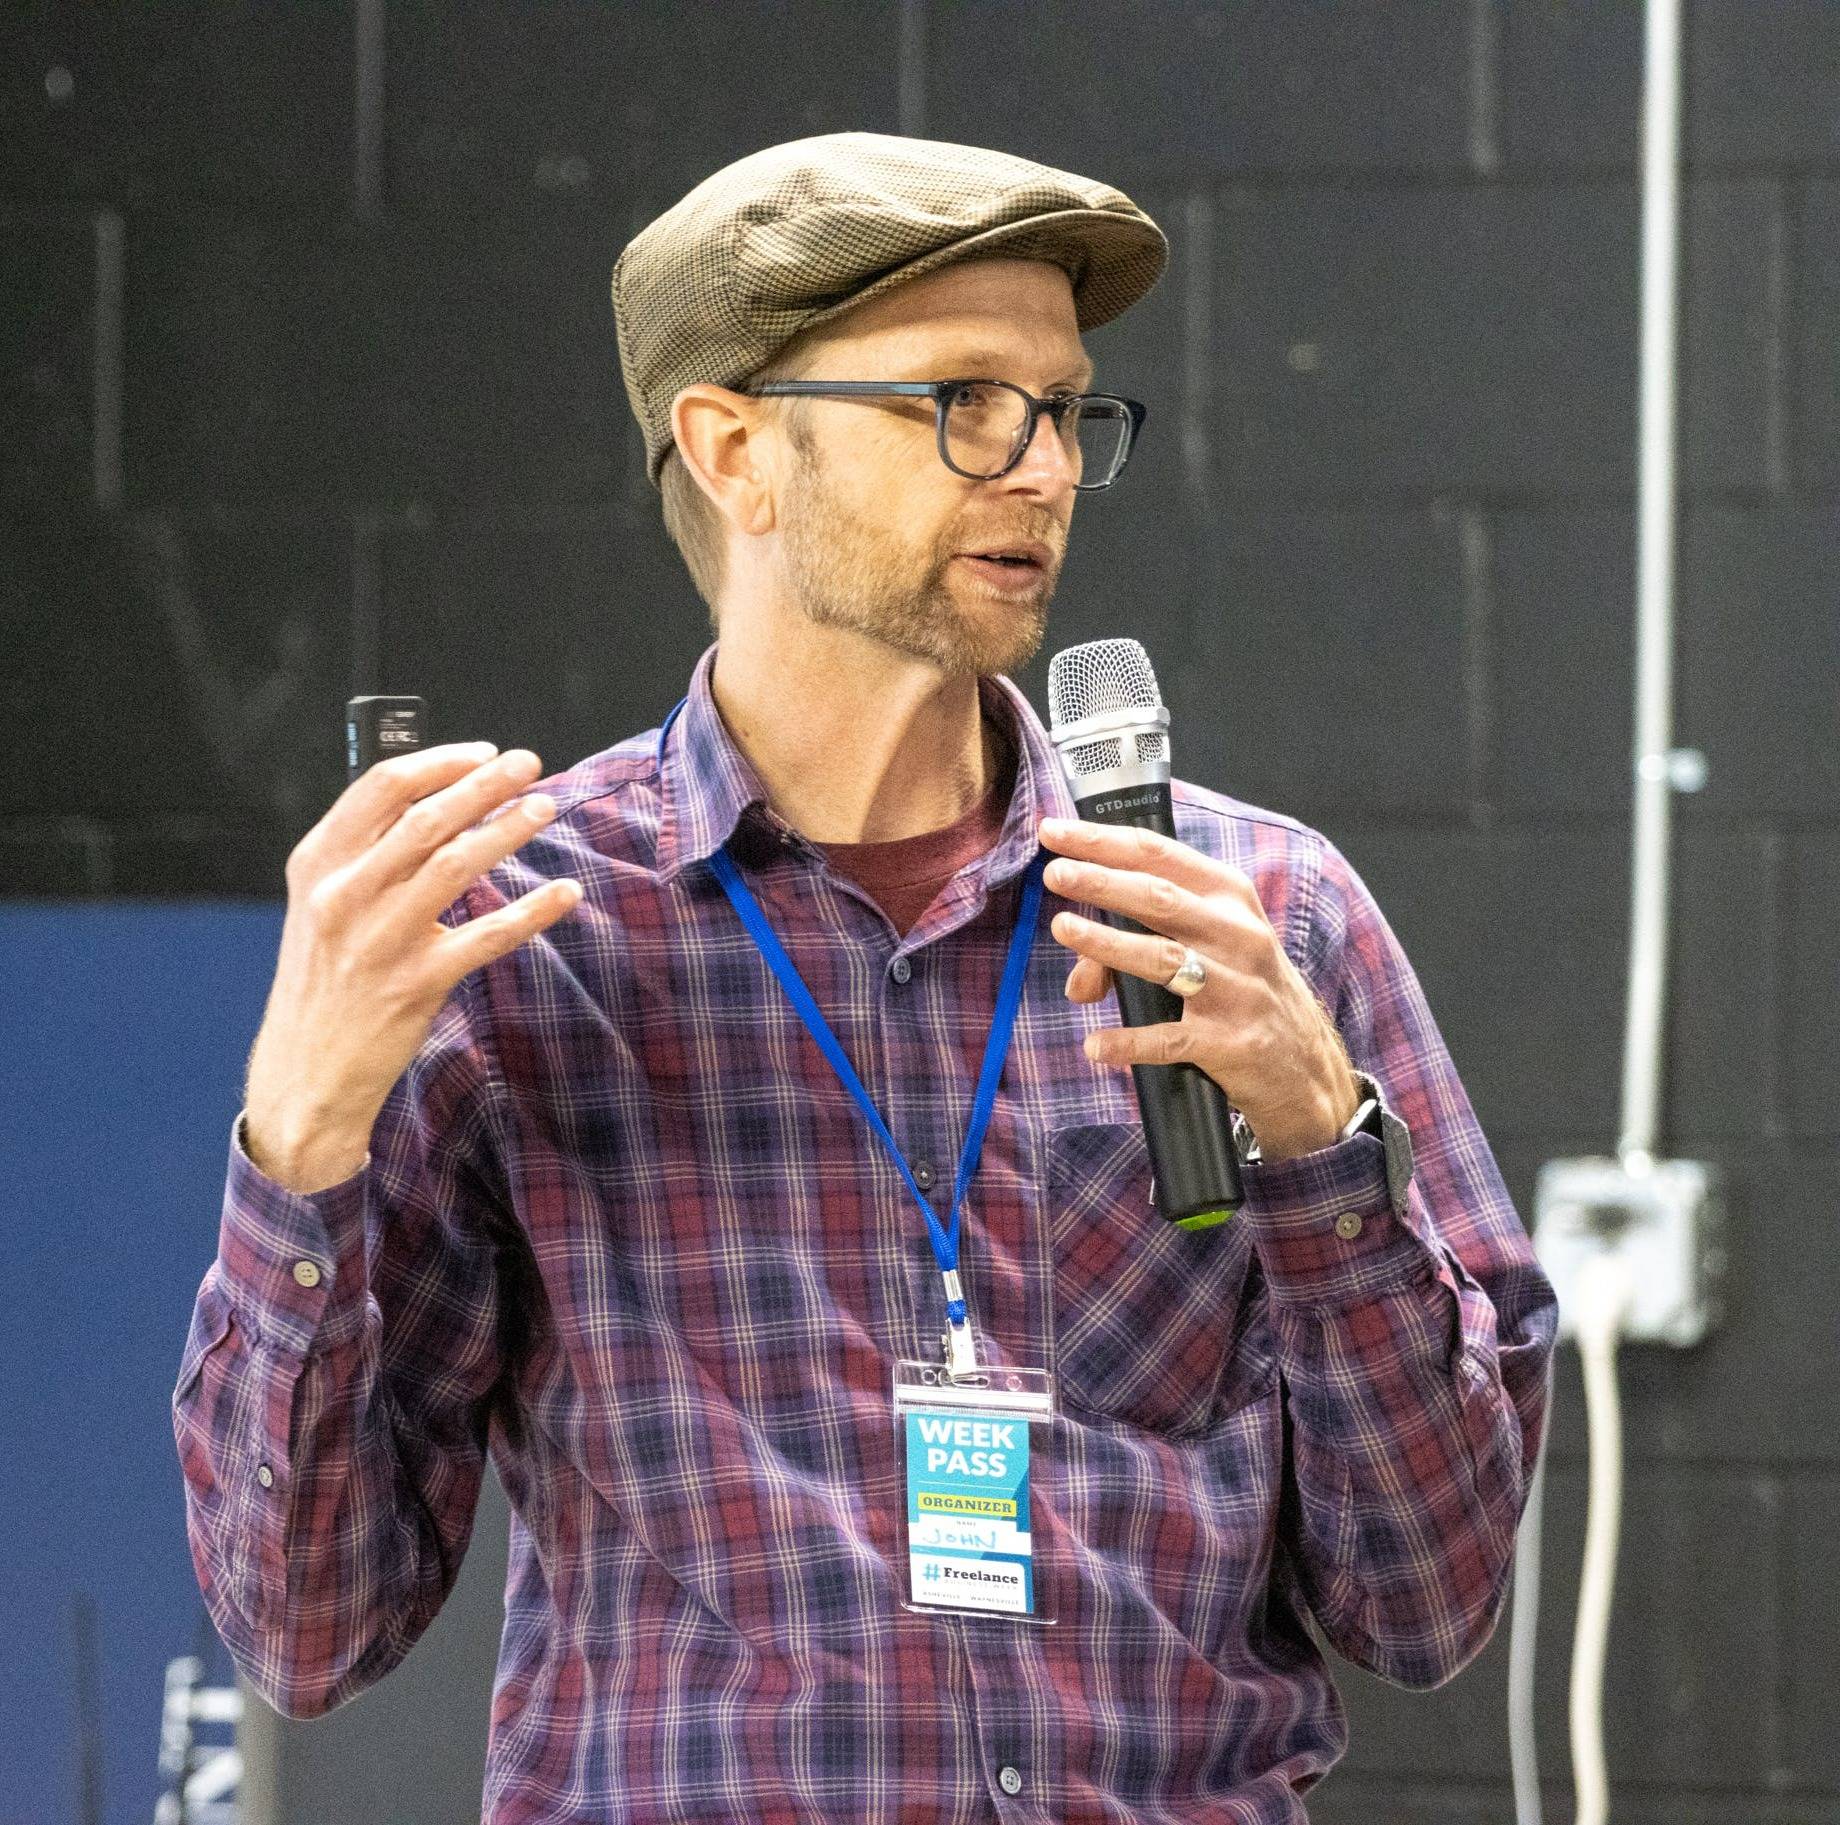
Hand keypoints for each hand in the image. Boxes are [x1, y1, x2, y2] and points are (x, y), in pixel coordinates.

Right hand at [242, 741, 581, 1190]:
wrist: (306, 1071)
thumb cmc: (326, 976)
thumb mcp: (322, 904)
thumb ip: (365, 852)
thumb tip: (437, 796)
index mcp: (318, 864)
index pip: (382, 788)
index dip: (440, 763)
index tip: (483, 753)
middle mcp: (343, 895)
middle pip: (427, 818)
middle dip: (485, 784)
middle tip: (529, 763)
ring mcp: (380, 939)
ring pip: (457, 864)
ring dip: (509, 830)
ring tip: (545, 808)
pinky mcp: (416, 983)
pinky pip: (489, 935)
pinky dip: (533, 910)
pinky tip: (566, 892)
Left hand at [1038, 816, 1360, 1161]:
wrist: (1304, 1064)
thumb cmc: (1243, 990)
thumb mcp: (1208, 952)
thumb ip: (1136, 950)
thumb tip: (1077, 981)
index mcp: (1229, 898)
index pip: (1159, 855)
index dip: (1102, 841)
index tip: (1055, 832)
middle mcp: (1237, 935)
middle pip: (1159, 898)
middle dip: (1102, 881)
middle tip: (1055, 873)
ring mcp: (1236, 989)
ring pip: (1162, 957)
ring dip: (1107, 943)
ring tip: (1064, 928)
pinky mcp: (1231, 1042)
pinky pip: (1170, 1039)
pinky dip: (1129, 1041)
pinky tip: (1096, 1045)